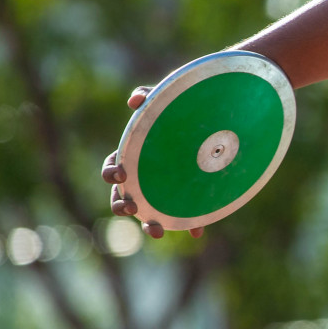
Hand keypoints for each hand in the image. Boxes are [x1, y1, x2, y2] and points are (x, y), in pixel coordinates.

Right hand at [100, 86, 203, 239]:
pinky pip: (184, 218)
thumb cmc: (181, 114)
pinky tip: (196, 231)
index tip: (122, 175)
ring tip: (156, 230)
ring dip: (148, 224)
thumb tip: (134, 101)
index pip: (112, 168)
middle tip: (132, 207)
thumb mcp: (165, 101)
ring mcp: (164, 193)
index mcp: (133, 158)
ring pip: (149, 215)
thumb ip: (150, 96)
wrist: (215, 127)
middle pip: (123, 198)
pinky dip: (189, 226)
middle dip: (122, 206)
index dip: (111, 174)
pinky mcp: (186, 201)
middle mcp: (144, 179)